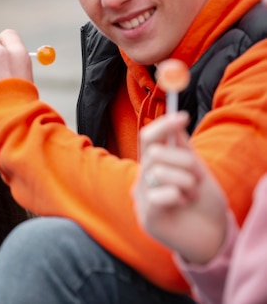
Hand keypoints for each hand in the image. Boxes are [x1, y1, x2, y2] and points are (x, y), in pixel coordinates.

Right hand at [133, 111, 227, 263]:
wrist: (212, 236)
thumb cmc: (203, 202)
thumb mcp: (196, 170)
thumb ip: (183, 148)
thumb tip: (175, 117)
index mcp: (153, 165)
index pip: (148, 138)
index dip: (163, 125)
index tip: (183, 116)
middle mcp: (143, 179)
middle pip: (156, 152)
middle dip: (185, 161)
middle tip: (197, 177)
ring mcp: (141, 198)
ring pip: (160, 173)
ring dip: (186, 183)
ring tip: (191, 196)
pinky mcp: (147, 217)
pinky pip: (161, 195)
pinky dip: (178, 198)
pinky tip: (181, 207)